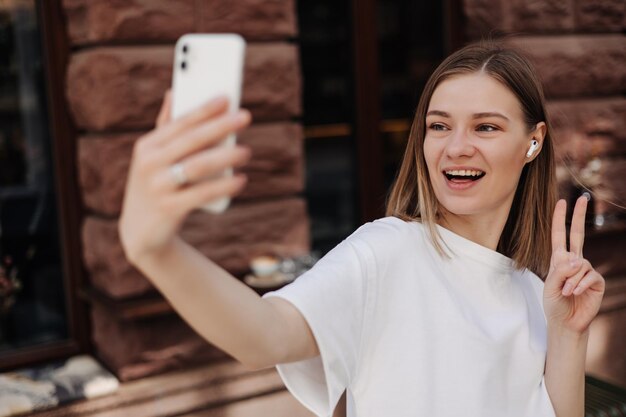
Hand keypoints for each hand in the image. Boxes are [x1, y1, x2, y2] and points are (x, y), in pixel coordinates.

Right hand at [119, 91, 251, 263]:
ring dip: (226, 156)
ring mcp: (158, 187)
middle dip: (220, 126)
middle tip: (246, 117)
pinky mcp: (169, 209)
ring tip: (246, 151)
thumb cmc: (156, 184)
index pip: (179, 123)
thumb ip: (165, 127)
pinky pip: (202, 194)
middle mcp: (149, 164)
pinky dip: (223, 186)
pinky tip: (240, 179)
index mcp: (147, 146)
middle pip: (191, 140)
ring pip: (198, 166)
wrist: (141, 231)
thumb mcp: (154, 157)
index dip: (203, 110)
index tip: (227, 99)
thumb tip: (173, 91)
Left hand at [543, 196, 604, 334]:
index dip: (560, 219)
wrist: (566, 322)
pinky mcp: (596, 281)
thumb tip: (578, 260)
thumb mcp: (550, 285)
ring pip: (580, 264)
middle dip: (579, 215)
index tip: (561, 202)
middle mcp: (574, 261)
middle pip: (578, 234)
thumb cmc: (554, 303)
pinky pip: (589, 276)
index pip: (559, 235)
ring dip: (571, 280)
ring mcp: (586, 270)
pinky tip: (576, 294)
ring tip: (566, 292)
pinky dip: (580, 285)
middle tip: (583, 198)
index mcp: (559, 259)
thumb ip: (561, 271)